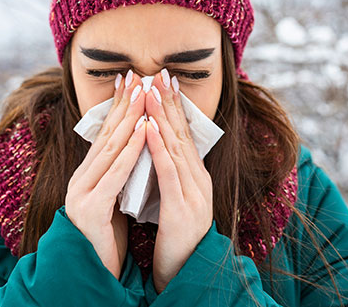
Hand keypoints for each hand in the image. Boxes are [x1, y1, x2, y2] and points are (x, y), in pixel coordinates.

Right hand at [65, 70, 146, 279]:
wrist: (91, 273)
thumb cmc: (107, 237)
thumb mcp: (113, 198)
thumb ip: (118, 174)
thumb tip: (134, 148)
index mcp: (88, 175)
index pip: (105, 135)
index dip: (118, 108)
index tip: (130, 82)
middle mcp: (81, 178)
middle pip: (106, 135)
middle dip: (123, 105)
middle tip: (136, 76)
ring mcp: (82, 192)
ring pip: (110, 148)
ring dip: (129, 119)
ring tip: (143, 94)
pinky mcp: (90, 208)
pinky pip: (115, 174)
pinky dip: (131, 150)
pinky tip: (144, 131)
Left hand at [144, 70, 213, 292]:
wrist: (186, 272)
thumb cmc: (176, 237)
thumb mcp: (175, 199)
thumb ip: (170, 175)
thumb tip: (158, 149)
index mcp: (195, 177)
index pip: (183, 135)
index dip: (174, 107)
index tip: (164, 81)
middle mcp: (198, 179)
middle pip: (182, 134)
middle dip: (170, 103)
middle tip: (160, 74)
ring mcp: (193, 193)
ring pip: (176, 147)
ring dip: (163, 117)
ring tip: (152, 91)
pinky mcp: (183, 208)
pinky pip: (169, 172)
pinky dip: (159, 148)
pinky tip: (150, 129)